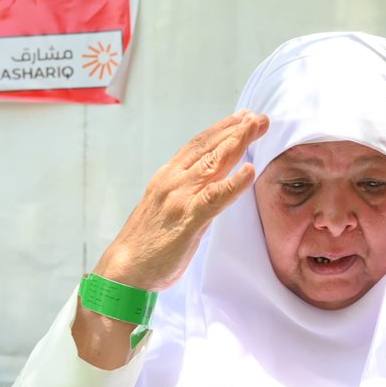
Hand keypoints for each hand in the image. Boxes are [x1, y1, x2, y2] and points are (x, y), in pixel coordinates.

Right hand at [94, 110, 269, 290]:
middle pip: (209, 148)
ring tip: (256, 128)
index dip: (221, 129)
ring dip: (237, 143)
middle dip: (235, 130)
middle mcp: (173, 181)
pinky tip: (250, 172)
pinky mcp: (188, 220)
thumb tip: (209, 184)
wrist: (126, 269)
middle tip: (259, 117)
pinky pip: (215, 198)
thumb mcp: (166, 207)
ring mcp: (180, 199)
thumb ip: (185, 192)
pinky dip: (234, 184)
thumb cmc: (148, 243)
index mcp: (167, 177)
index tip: (241, 117)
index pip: (197, 145)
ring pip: (213, 164)